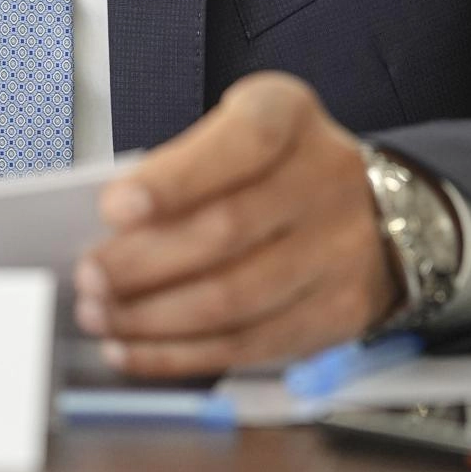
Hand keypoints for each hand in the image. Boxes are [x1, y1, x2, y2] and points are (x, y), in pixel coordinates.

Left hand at [74, 73, 408, 377]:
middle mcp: (325, 179)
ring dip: (153, 317)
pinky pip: (248, 345)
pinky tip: (133, 350)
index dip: (174, 179)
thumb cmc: (276, 165)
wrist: (381, 211)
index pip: (240, 144)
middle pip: (226, 231)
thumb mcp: (236, 133)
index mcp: (290, 117)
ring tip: (99, 316)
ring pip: (234, 299)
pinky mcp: (338, 314)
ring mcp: (339, 251)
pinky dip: (181, 354)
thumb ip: (184, 165)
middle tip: (89, 275)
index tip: (113, 207)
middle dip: (143, 261)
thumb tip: (110, 226)